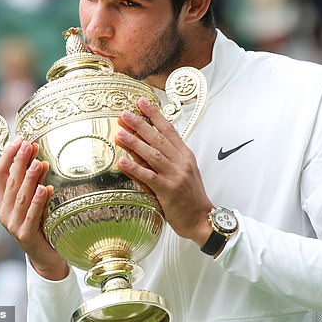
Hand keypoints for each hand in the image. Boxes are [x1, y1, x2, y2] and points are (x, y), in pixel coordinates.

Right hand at [0, 137, 68, 279]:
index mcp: (2, 201)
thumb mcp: (34, 200)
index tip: (18, 139)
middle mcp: (4, 212)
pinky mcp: (25, 236)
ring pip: (21, 197)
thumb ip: (33, 181)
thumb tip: (38, 157)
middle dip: (20, 161)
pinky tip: (46, 189)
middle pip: (10, 182)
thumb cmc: (41, 224)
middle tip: (29, 144)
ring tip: (38, 163)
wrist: (46, 256)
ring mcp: (13, 225)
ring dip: (29, 178)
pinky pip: (32, 216)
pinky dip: (39, 202)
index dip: (7, 156)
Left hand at [116, 97, 213, 246]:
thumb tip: (141, 145)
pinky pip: (149, 176)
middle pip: (158, 138)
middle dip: (140, 124)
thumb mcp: (182, 171)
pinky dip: (135, 168)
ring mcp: (175, 176)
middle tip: (124, 114)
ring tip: (120, 133)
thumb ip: (165, 158)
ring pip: (153, 154)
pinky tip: (122, 161)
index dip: (154, 115)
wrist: (201, 219)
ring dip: (135, 142)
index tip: (141, 103)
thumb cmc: (190, 196)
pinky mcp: (168, 191)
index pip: (168, 129)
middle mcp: (181, 162)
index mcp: (185, 155)